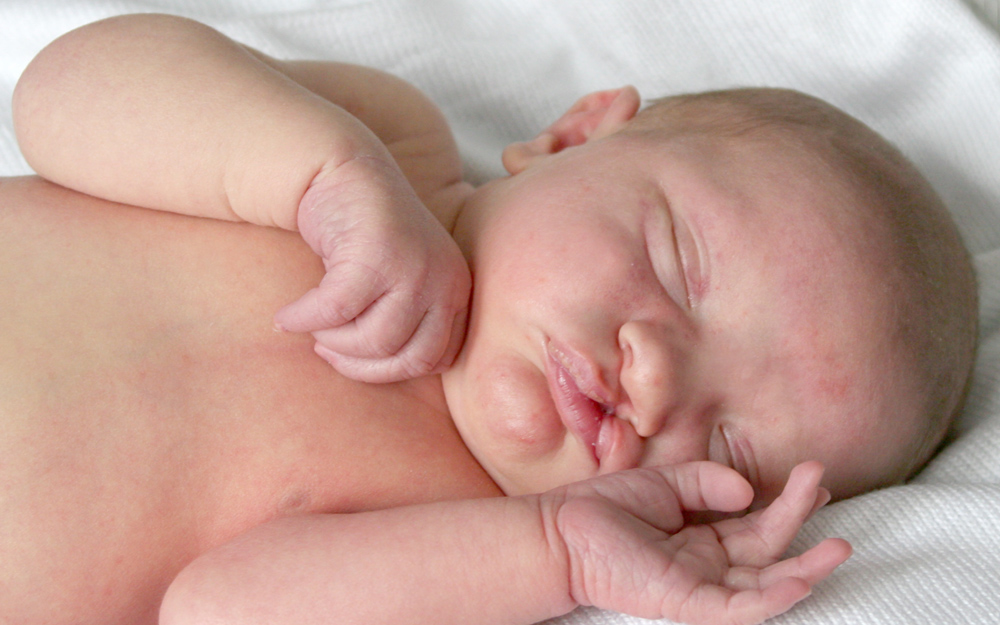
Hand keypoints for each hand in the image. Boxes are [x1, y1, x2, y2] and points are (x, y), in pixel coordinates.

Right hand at [273, 156, 470, 382]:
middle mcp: (445, 280)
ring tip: (311, 325)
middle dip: (359, 364)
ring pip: (373, 340)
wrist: (342, 169)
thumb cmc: (365, 237)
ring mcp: (415, 268)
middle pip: (407, 358)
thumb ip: (404, 323)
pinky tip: (286, 315)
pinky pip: (335, 312)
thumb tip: (380, 373)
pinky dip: (304, 318)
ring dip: (332, 340)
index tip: (353, 358)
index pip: (435, 360)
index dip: (388, 370)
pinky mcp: (376, 255)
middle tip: (326, 350)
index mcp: (455, 291)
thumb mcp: (400, 283)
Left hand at [542, 462, 850, 624]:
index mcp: (702, 539)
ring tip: (840, 547)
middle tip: (825, 485)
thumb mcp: (665, 483)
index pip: (756, 525)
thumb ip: (706, 482)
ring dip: (803, 569)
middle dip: (798, 520)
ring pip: (763, 586)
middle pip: (767, 550)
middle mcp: (707, 566)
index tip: (814, 476)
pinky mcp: (686, 603)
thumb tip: (748, 490)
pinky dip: (770, 599)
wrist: (563, 530)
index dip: (786, 503)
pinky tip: (798, 580)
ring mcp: (699, 587)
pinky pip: (737, 608)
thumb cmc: (606, 509)